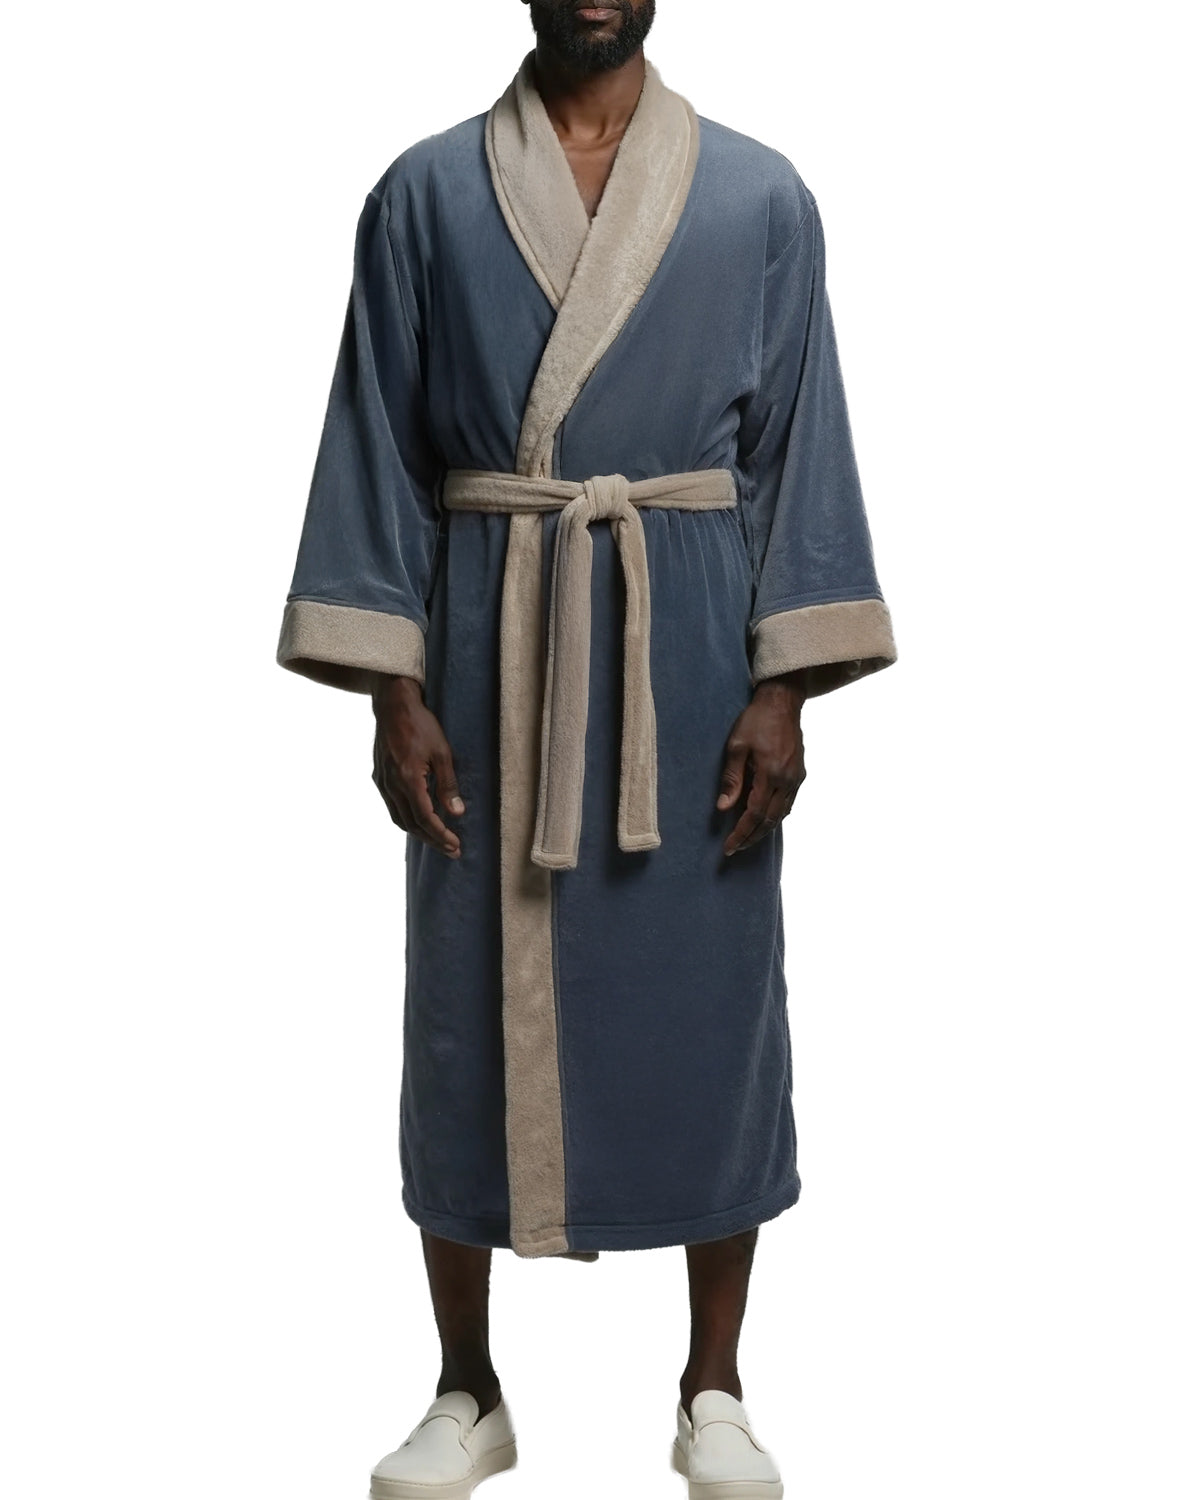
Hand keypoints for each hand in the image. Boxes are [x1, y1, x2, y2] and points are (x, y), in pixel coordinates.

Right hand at [371, 675, 465, 857]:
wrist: (393, 705)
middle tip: (451, 850)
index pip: (425, 819)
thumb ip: (448, 784)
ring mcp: (382, 782)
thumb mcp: (442, 752)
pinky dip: (406, 818)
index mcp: (408, 779)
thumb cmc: (420, 725)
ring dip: (419, 833)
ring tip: (438, 840)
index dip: (441, 836)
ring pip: (399, 818)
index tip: (455, 845)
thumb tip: (457, 813)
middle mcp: (391, 785)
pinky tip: (419, 820)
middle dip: (432, 840)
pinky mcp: (379, 777)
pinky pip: (392, 807)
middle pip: (411, 825)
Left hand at [717, 669, 807, 855]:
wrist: (782, 702)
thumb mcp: (737, 746)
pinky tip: (765, 819)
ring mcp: (796, 778)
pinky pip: (788, 803)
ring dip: (765, 829)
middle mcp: (787, 780)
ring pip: (781, 814)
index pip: (754, 814)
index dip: (741, 833)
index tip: (729, 846)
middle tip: (736, 848)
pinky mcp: (800, 773)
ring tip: (748, 838)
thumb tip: (724, 807)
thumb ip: (731, 779)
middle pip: (770, 820)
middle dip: (752, 837)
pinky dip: (776, 816)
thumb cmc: (756, 720)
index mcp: (770, 774)